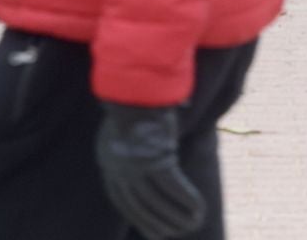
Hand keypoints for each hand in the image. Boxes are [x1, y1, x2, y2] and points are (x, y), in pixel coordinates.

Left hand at [96, 102, 205, 238]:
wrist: (138, 81)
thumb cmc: (138, 98)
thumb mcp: (129, 127)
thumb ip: (137, 146)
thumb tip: (152, 154)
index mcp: (108, 159)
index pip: (121, 200)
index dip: (138, 217)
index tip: (153, 231)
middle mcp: (118, 167)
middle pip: (139, 206)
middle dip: (158, 223)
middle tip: (175, 233)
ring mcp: (135, 165)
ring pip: (157, 201)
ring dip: (177, 216)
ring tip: (193, 223)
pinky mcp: (155, 159)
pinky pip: (174, 188)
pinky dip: (187, 200)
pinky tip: (199, 209)